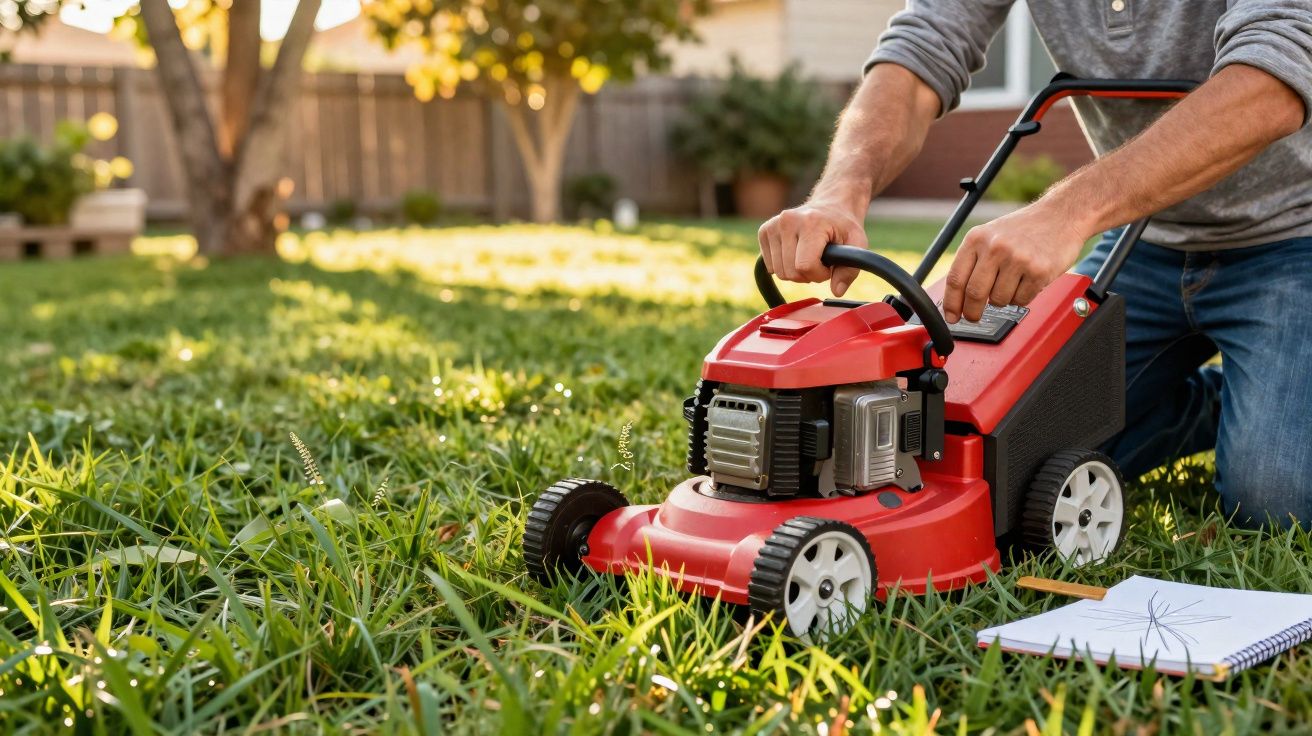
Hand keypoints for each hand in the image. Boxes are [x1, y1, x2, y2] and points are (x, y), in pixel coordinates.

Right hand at [758, 201, 867, 297]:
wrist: (831, 205)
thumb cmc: (844, 226)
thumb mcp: (857, 244)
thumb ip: (850, 270)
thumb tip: (837, 291)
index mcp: (810, 222)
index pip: (805, 266)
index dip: (819, 274)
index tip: (829, 265)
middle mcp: (787, 221)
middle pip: (790, 272)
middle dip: (808, 274)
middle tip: (820, 261)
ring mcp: (773, 225)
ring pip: (778, 272)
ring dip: (795, 272)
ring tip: (808, 256)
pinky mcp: (764, 231)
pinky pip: (769, 266)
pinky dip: (783, 266)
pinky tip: (795, 253)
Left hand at [942, 201, 1088, 322]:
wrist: (1061, 215)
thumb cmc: (1024, 229)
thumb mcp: (990, 235)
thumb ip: (973, 261)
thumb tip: (956, 297)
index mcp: (977, 238)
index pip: (956, 279)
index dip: (951, 303)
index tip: (951, 317)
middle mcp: (995, 247)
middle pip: (974, 294)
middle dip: (972, 312)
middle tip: (973, 317)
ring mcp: (1017, 259)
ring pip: (998, 300)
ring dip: (1002, 299)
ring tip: (1012, 281)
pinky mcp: (1038, 271)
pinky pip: (1021, 300)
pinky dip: (1022, 297)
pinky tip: (1027, 280)